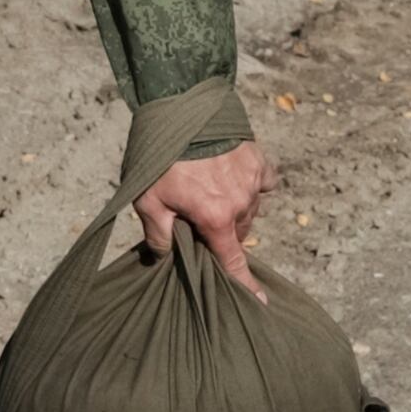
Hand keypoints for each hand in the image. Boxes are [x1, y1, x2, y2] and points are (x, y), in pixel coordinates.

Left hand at [134, 139, 270, 299]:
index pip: (233, 260)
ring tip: (210, 190)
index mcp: (215, 217)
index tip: (260, 302)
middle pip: (238, 233)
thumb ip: (158, 234)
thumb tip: (164, 254)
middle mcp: (240, 202)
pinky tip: (234, 176)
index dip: (245, 284)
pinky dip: (252, 184)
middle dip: (222, 232)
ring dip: (235, 209)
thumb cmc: (161, 157)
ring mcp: (253, 180)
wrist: (182, 108)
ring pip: (249, 209)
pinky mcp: (258, 159)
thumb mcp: (147, 199)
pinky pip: (263, 182)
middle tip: (199, 218)